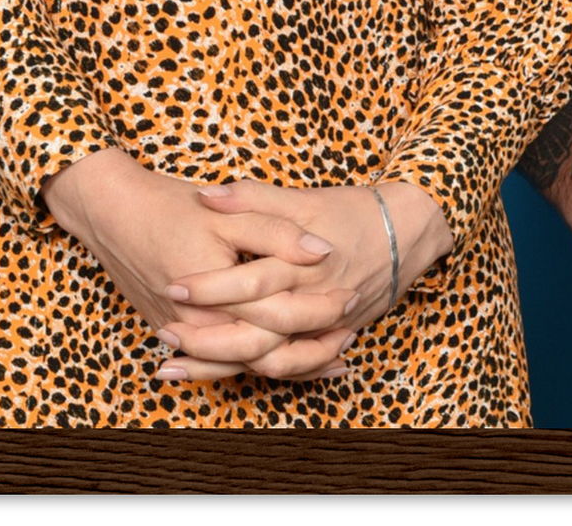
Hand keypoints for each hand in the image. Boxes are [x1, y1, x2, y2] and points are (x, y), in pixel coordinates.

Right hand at [40, 150, 338, 381]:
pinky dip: (254, 362)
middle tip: (351, 333)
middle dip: (312, 349)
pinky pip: (221, 361)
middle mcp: (198, 328)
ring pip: (244, 366)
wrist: (111, 213)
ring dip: (289, 364)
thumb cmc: (169, 209)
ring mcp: (184, 335)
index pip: (279, 321)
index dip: (320, 314)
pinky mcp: (175, 333)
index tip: (355, 299)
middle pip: (265, 355)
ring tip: (333, 358)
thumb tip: (322, 252)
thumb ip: (277, 235)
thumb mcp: (229, 213)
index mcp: (216, 299)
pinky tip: (281, 356)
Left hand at [152, 179, 452, 382]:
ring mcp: (323, 328)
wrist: (407, 234)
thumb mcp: (305, 198)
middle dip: (205, 339)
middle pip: (255, 335)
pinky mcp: (329, 340)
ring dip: (220, 367)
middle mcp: (314, 303)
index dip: (209, 287)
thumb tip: (207, 194)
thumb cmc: (353, 210)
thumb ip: (254, 198)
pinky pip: (291, 369)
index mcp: (305, 266)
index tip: (173, 285)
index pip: (250, 283)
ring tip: (176, 365)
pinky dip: (256, 375)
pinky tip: (222, 376)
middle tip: (164, 332)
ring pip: (269, 361)